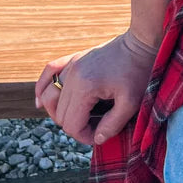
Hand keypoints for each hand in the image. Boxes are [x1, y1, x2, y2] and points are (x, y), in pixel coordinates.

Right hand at [34, 31, 157, 146]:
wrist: (141, 43)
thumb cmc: (139, 72)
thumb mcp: (131, 103)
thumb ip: (113, 125)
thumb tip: (96, 139)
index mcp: (85, 87)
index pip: (71, 124)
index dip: (84, 136)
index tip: (99, 136)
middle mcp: (72, 75)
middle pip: (60, 114)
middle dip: (75, 126)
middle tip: (96, 127)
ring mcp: (71, 65)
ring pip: (50, 98)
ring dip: (60, 113)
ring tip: (79, 117)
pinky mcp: (73, 58)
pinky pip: (48, 72)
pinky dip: (42, 87)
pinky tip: (40, 101)